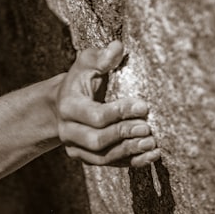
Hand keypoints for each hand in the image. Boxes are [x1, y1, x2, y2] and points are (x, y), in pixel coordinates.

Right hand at [55, 40, 160, 167]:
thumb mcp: (85, 64)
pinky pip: (109, 164)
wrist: (62, 105)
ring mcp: (76, 147)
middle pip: (97, 140)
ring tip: (152, 142)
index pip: (95, 115)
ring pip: (103, 157)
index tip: (144, 106)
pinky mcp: (87, 158)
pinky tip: (150, 155)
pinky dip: (131, 162)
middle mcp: (68, 130)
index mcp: (68, 106)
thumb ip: (100, 57)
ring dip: (130, 151)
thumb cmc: (79, 80)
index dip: (121, 112)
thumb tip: (117, 48)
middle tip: (148, 127)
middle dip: (124, 134)